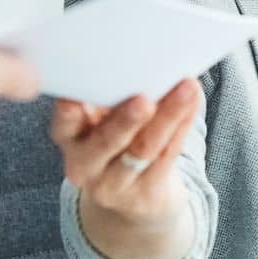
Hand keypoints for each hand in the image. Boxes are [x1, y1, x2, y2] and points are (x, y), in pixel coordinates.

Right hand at [51, 82, 201, 258]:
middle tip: (143, 99)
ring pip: (144, 148)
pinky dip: (183, 124)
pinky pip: (168, 154)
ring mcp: (115, 183)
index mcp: (68, 137)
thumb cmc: (113, 140)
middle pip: (106, 141)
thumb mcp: (97, 122)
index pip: (65, 124)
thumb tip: (140, 61)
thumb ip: (106, 98)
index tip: (78, 95)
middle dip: (125, 120)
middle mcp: (85, 164)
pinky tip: (192, 103)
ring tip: (185, 90)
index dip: (69, 111)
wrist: (130, 197)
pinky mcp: (146, 192)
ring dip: (168, 116)